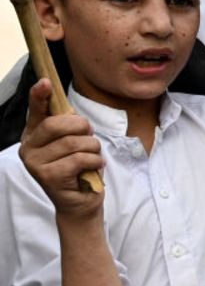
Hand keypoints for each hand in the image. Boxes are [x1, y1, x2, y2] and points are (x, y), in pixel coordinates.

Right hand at [18, 79, 105, 220]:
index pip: (35, 111)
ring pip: (73, 142)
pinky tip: (94, 168)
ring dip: (92, 148)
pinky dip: (95, 161)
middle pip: (57, 125)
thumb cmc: (78, 170)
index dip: (40, 95)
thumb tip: (71, 112)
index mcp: (33, 136)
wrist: (80, 203)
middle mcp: (28, 148)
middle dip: (82, 127)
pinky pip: (80, 158)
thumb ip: (68, 128)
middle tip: (90, 136)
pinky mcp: (48, 176)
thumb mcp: (73, 145)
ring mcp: (35, 163)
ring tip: (93, 157)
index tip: (46, 82)